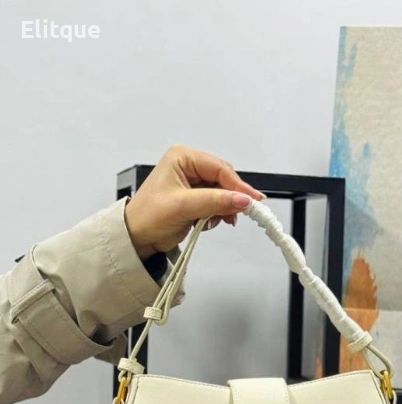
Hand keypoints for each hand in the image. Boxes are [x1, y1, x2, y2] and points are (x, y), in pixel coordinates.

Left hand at [124, 144, 264, 259]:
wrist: (137, 237)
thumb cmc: (150, 217)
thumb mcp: (183, 207)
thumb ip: (215, 201)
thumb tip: (244, 200)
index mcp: (183, 157)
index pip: (219, 168)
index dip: (238, 185)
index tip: (254, 201)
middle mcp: (189, 165)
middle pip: (224, 178)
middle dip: (231, 197)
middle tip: (239, 214)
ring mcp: (193, 181)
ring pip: (223, 192)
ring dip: (224, 208)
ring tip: (219, 221)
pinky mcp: (196, 197)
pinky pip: (217, 202)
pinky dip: (218, 214)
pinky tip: (209, 222)